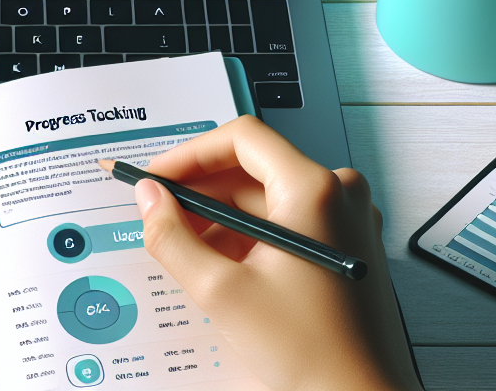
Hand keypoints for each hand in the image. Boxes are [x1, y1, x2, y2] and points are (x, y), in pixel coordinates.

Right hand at [135, 115, 420, 390]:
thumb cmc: (317, 357)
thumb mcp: (222, 292)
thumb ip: (172, 237)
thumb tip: (150, 199)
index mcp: (315, 190)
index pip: (241, 139)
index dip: (191, 154)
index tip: (161, 175)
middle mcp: (338, 194)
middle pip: (252, 166)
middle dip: (201, 189)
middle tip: (163, 211)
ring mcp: (345, 219)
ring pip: (266, 195)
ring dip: (221, 215)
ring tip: (187, 245)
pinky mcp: (343, 243)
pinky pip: (285, 218)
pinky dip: (248, 234)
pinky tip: (220, 262)